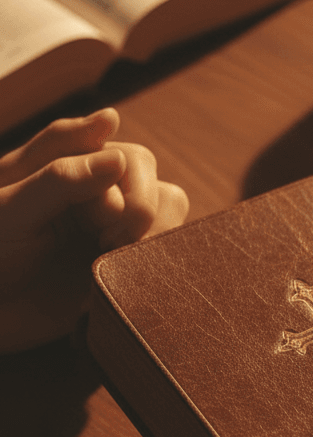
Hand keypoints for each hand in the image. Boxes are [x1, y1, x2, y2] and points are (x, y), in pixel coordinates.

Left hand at [0, 109, 187, 351]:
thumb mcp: (9, 211)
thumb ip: (61, 179)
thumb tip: (120, 158)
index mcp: (70, 165)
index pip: (131, 159)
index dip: (123, 190)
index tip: (95, 223)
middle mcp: (100, 193)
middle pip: (158, 184)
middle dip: (142, 215)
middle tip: (105, 244)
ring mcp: (116, 230)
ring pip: (171, 215)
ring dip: (153, 239)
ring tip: (113, 262)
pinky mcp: (128, 266)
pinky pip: (167, 254)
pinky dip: (157, 265)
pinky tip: (123, 278)